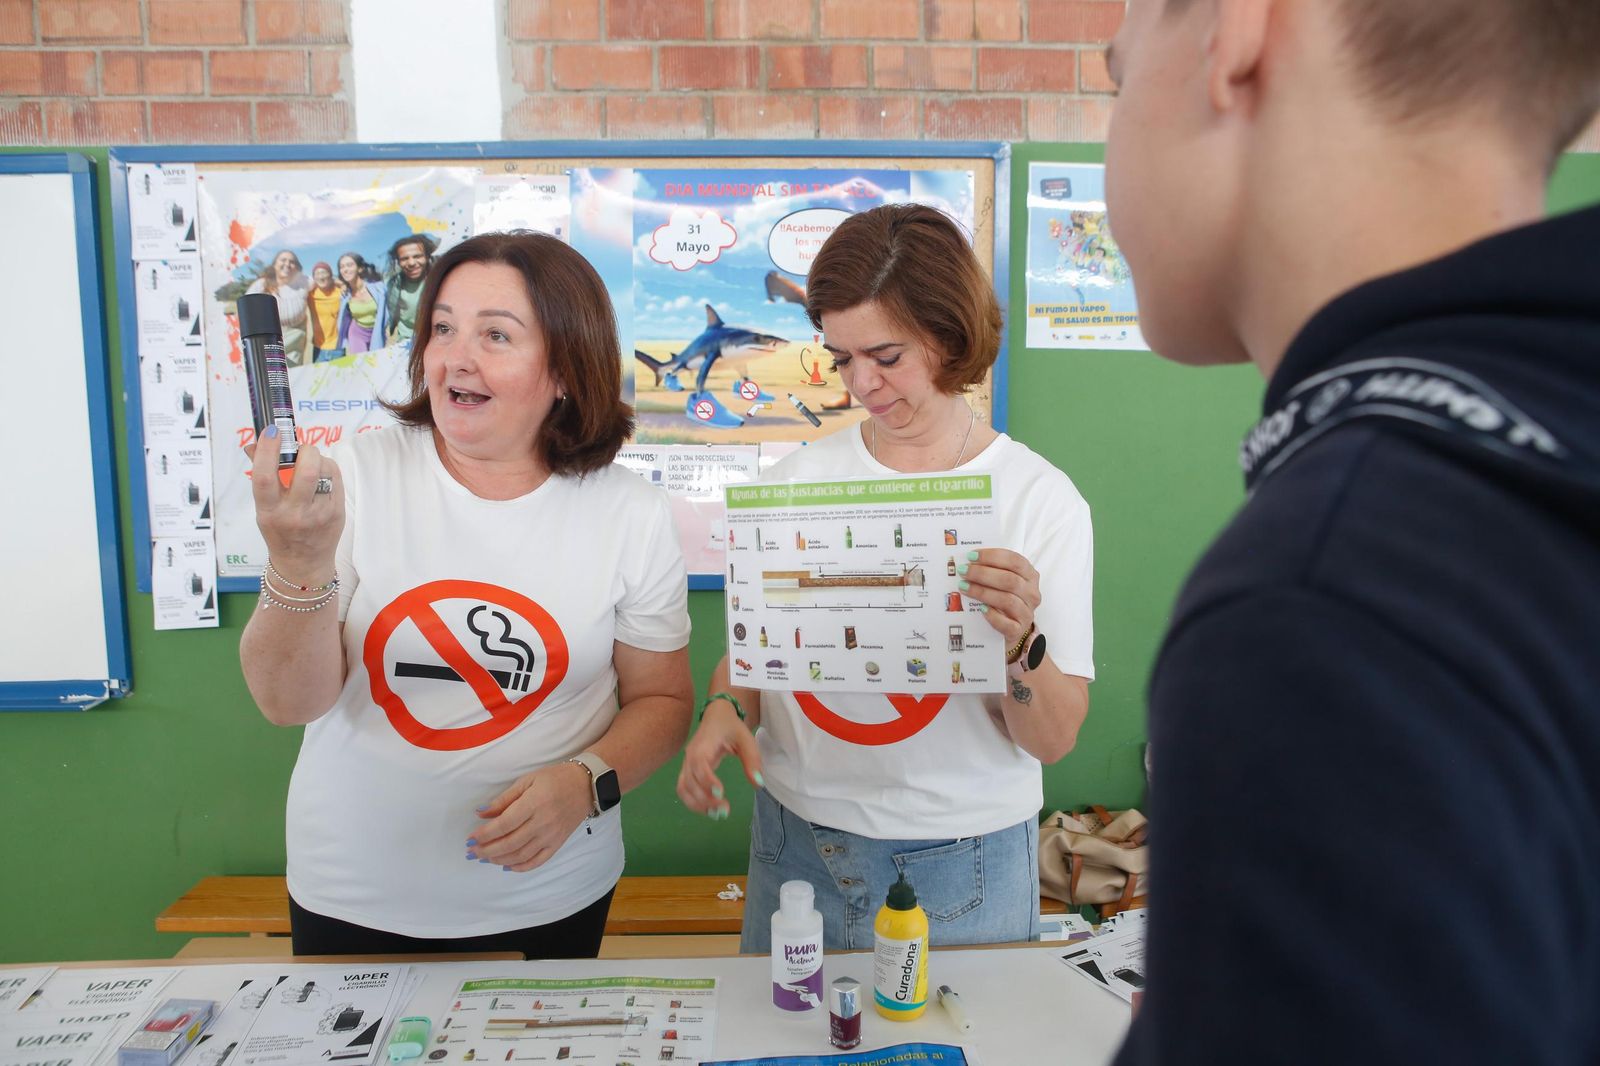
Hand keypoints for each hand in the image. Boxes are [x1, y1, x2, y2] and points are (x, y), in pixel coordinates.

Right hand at [248, 427, 342, 578]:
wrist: (303, 563)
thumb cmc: (280, 529)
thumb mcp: (264, 507)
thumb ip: (262, 475)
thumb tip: (255, 444)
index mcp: (269, 511)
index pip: (265, 476)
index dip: (267, 450)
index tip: (272, 432)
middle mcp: (294, 514)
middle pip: (307, 471)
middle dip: (306, 450)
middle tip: (302, 449)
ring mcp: (319, 514)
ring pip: (325, 471)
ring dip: (319, 459)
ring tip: (311, 465)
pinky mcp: (337, 513)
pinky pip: (336, 479)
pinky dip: (329, 470)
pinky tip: (322, 477)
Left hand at [469, 762, 592, 871]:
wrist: (586, 786)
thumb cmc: (555, 779)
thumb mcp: (527, 781)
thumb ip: (504, 799)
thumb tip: (481, 813)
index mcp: (534, 803)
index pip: (504, 824)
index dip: (485, 834)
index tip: (470, 838)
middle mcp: (543, 823)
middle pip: (510, 843)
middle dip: (487, 850)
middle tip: (472, 852)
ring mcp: (551, 836)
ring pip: (521, 855)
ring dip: (499, 860)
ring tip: (485, 858)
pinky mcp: (558, 843)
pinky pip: (538, 861)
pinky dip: (520, 867)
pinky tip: (507, 866)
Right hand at [676, 699, 762, 819]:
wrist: (716, 716)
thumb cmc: (731, 727)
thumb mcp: (746, 739)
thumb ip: (752, 760)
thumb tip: (758, 784)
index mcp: (703, 745)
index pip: (698, 764)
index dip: (707, 780)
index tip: (721, 794)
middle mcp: (690, 756)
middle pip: (689, 781)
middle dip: (705, 799)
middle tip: (725, 810)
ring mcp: (686, 764)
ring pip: (683, 788)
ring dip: (697, 804)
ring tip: (717, 815)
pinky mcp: (688, 771)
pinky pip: (684, 789)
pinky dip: (693, 802)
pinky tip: (709, 810)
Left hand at [958, 548, 1040, 648]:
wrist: (1012, 628)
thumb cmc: (1005, 598)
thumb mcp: (1004, 581)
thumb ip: (993, 570)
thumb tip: (969, 561)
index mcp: (1030, 576)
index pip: (1015, 561)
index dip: (992, 556)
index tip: (972, 556)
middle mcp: (1032, 594)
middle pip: (1009, 579)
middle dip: (983, 573)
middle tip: (963, 571)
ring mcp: (1027, 613)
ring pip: (1007, 600)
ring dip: (983, 592)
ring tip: (964, 587)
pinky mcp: (1018, 631)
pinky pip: (1005, 623)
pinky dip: (992, 615)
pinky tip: (980, 609)